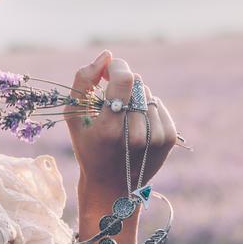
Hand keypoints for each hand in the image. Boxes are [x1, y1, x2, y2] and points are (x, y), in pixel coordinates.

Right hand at [64, 51, 177, 193]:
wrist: (111, 187)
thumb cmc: (88, 148)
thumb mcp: (74, 117)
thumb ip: (83, 81)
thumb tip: (106, 56)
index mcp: (110, 129)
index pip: (125, 79)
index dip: (117, 67)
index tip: (108, 69)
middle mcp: (136, 134)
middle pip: (137, 85)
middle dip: (123, 84)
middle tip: (112, 98)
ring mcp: (156, 138)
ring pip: (148, 94)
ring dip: (135, 98)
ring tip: (123, 117)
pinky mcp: (169, 139)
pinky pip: (159, 105)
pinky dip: (147, 108)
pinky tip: (136, 124)